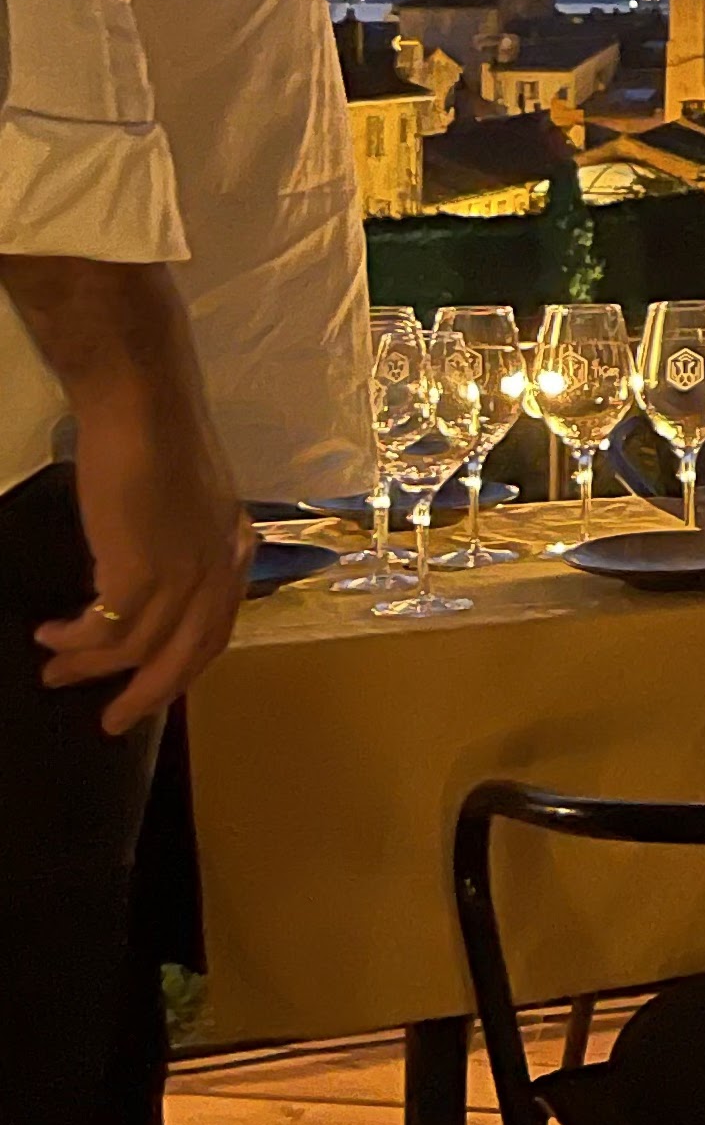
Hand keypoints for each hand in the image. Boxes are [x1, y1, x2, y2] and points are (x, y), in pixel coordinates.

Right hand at [35, 372, 251, 735]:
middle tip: (112, 722)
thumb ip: (172, 540)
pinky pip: (108, 630)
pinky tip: (51, 636)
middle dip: (147, 694)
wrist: (140, 403)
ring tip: (54, 672)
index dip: (182, 664)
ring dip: (91, 667)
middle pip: (187, 656)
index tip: (151, 686)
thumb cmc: (152, 435)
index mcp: (233, 550)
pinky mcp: (142, 571)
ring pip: (137, 649)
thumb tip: (136, 575)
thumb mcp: (181, 498)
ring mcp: (183, 574)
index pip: (216, 628)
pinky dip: (77, 641)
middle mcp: (218, 570)